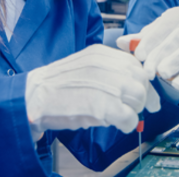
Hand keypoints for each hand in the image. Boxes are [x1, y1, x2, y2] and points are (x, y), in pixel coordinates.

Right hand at [25, 44, 160, 139]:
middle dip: (142, 97)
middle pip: (141, 80)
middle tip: (136, 110)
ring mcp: (106, 84)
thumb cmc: (56, 86)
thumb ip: (106, 69)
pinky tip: (117, 124)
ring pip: (138, 98)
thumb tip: (131, 83)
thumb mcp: (83, 66)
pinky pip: (129, 117)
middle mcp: (105, 65)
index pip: (135, 64)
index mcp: (100, 53)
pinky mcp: (103, 106)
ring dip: (134, 110)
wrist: (32, 98)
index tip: (145, 94)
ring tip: (120, 115)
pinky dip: (127, 124)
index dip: (142, 81)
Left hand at [117, 7, 178, 90]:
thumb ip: (137, 40)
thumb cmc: (165, 39)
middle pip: (177, 38)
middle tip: (149, 71)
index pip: (164, 25)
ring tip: (162, 75)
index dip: (151, 41)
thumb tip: (121, 42)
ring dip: (176, 63)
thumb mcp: (151, 37)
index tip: (139, 55)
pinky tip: (177, 84)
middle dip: (161, 55)